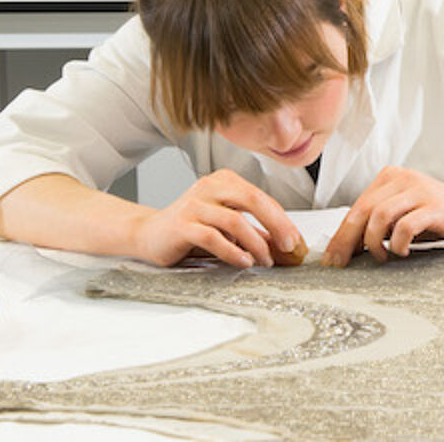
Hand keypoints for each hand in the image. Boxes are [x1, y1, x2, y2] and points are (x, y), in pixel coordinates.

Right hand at [131, 169, 304, 268]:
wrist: (148, 234)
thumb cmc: (190, 229)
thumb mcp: (225, 225)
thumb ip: (252, 231)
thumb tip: (285, 246)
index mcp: (223, 181)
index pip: (260, 196)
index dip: (281, 218)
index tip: (294, 239)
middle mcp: (209, 187)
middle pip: (252, 200)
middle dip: (276, 224)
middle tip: (288, 245)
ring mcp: (194, 205)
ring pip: (234, 221)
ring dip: (256, 243)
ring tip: (265, 260)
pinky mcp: (182, 225)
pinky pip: (213, 237)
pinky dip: (233, 251)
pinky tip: (244, 261)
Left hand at [323, 166, 443, 266]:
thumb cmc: (441, 218)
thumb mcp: (405, 215)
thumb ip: (380, 223)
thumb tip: (347, 245)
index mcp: (391, 177)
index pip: (357, 206)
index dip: (341, 234)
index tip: (332, 257)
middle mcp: (403, 179)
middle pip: (363, 210)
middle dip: (347, 241)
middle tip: (341, 264)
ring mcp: (419, 191)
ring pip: (379, 216)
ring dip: (374, 242)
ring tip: (382, 256)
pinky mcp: (435, 206)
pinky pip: (405, 226)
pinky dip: (398, 243)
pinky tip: (402, 252)